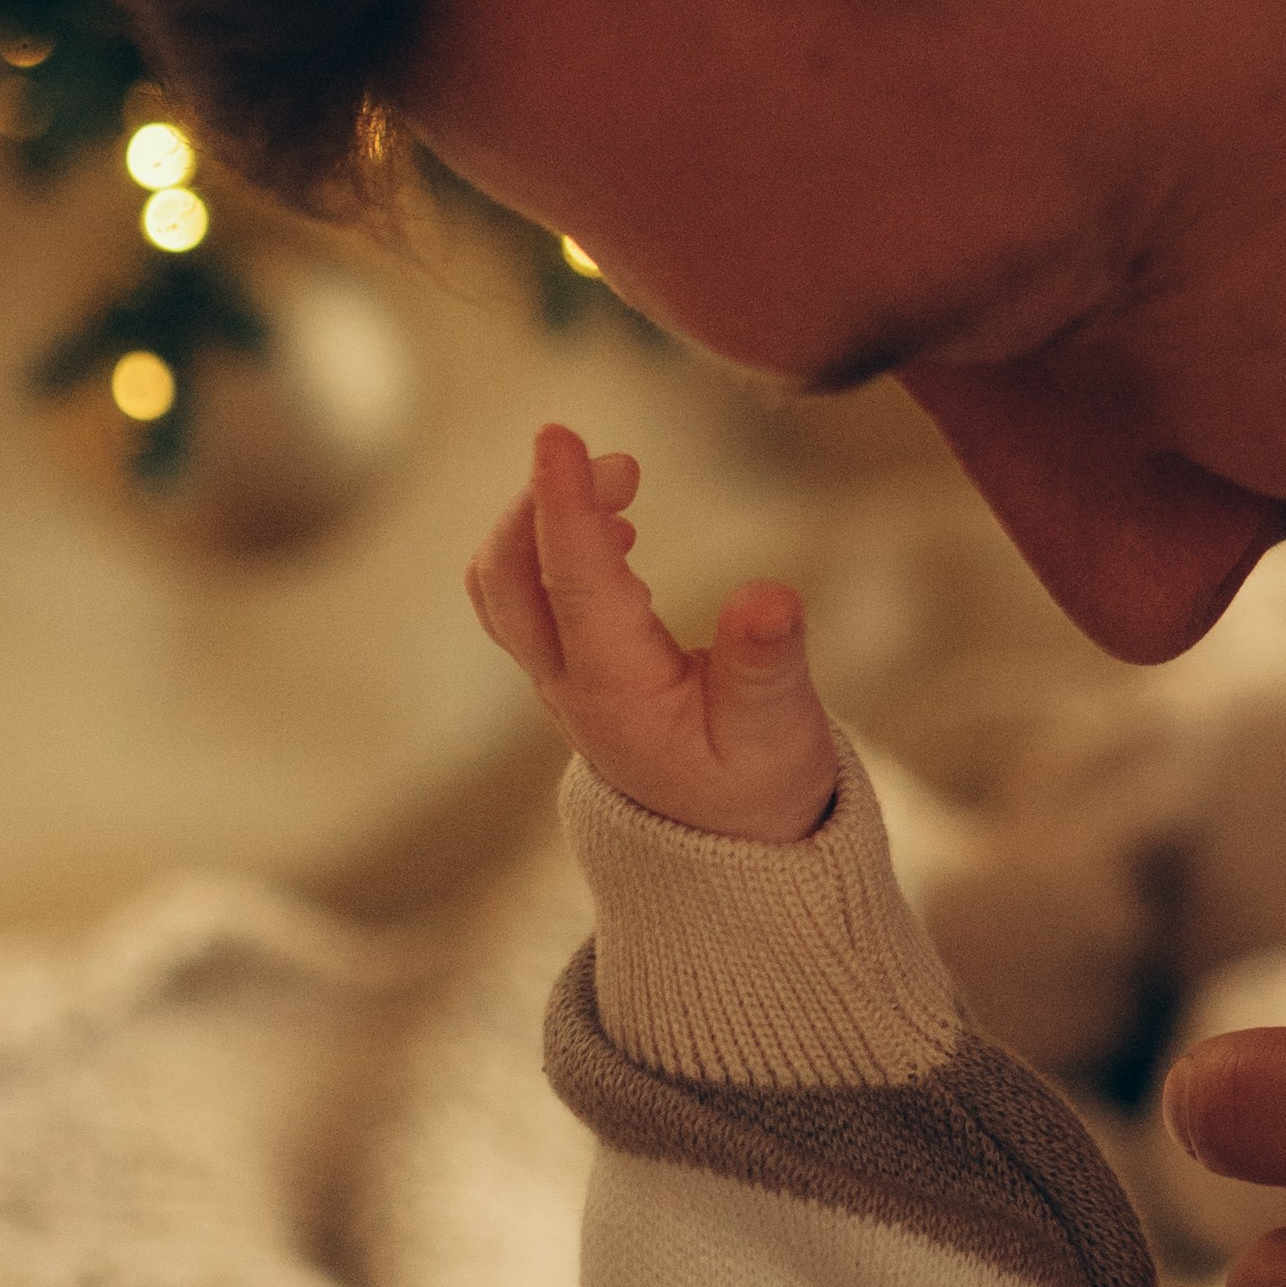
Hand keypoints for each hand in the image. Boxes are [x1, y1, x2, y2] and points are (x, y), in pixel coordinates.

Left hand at [466, 421, 839, 842]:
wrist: (729, 850)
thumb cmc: (759, 786)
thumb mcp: (780, 733)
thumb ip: (767, 665)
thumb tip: (769, 597)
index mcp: (616, 697)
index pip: (574, 585)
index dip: (566, 506)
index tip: (559, 435)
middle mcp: (570, 688)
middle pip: (508, 579)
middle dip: (545, 502)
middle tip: (625, 466)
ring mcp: (558, 682)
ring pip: (505, 587)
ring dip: (540, 521)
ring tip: (622, 488)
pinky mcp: (566, 674)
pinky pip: (526, 598)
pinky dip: (547, 547)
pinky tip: (615, 534)